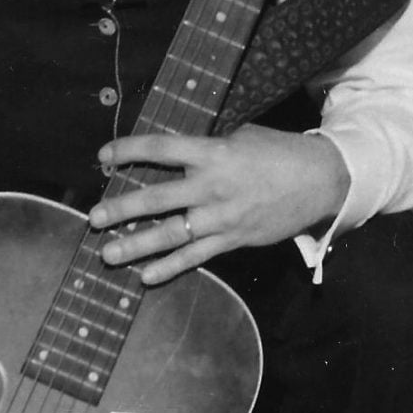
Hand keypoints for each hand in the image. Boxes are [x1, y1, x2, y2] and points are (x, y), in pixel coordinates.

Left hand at [88, 125, 347, 283]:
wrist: (319, 180)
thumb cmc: (279, 152)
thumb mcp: (242, 136)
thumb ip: (209, 148)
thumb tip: (178, 155)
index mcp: (214, 153)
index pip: (162, 149)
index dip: (129, 150)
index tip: (104, 157)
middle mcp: (212, 187)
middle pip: (157, 198)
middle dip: (121, 208)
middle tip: (93, 217)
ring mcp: (221, 217)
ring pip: (170, 234)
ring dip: (135, 244)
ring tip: (107, 253)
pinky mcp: (232, 239)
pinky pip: (196, 257)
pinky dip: (169, 268)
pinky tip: (145, 276)